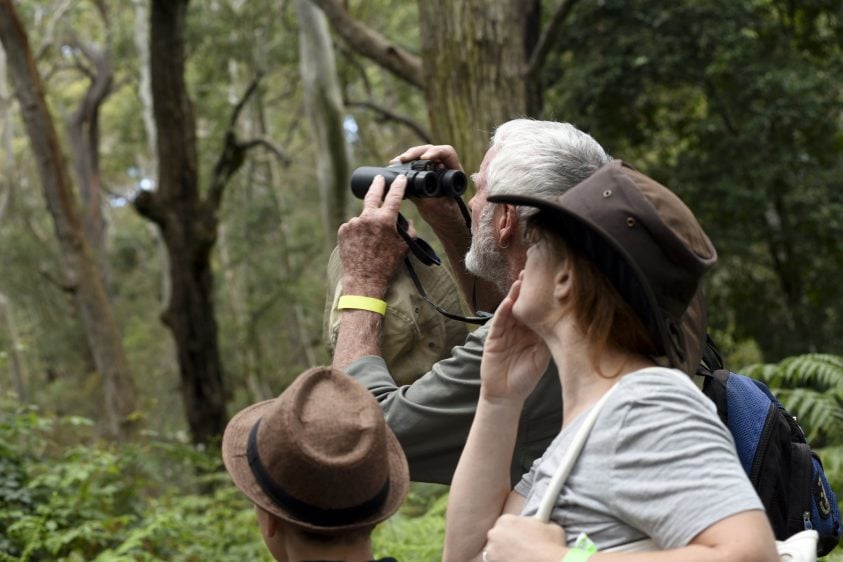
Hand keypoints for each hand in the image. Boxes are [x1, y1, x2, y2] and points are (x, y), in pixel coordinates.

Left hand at [337, 175, 408, 295]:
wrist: (364, 280)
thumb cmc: (387, 265)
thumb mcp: (404, 247)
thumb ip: (408, 230)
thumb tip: (406, 220)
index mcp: (385, 220)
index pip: (394, 196)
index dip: (398, 185)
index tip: (400, 178)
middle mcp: (367, 218)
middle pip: (372, 194)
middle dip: (377, 184)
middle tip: (379, 178)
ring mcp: (353, 223)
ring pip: (363, 217)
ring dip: (368, 223)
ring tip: (372, 241)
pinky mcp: (343, 231)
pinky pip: (353, 226)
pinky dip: (358, 231)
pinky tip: (362, 244)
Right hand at [391, 144, 465, 225]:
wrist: (444, 222)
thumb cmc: (445, 215)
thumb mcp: (434, 205)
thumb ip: (423, 194)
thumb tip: (407, 183)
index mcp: (454, 171)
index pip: (447, 152)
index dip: (436, 152)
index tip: (425, 158)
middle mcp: (445, 166)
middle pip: (430, 150)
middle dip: (416, 152)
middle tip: (403, 159)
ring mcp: (434, 168)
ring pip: (421, 154)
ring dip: (408, 156)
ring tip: (396, 161)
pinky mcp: (425, 173)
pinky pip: (414, 163)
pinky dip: (405, 163)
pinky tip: (395, 164)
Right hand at [481, 277, 550, 401]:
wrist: (507, 394)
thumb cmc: (526, 377)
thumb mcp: (542, 358)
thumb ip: (548, 341)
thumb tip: (562, 324)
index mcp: (533, 332)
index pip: (538, 311)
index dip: (543, 298)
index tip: (551, 282)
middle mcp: (519, 329)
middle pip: (524, 305)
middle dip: (528, 290)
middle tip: (535, 272)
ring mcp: (505, 331)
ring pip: (510, 309)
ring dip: (515, 295)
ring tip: (521, 281)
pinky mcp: (494, 338)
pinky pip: (499, 322)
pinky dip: (503, 311)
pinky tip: (509, 302)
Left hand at [484, 514, 566, 561]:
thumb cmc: (549, 545)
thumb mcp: (549, 525)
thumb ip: (538, 522)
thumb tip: (542, 522)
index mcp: (506, 520)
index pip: (507, 523)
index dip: (516, 530)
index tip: (522, 536)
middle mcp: (495, 534)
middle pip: (499, 536)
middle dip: (508, 541)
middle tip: (522, 548)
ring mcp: (491, 551)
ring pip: (496, 551)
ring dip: (504, 553)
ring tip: (520, 557)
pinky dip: (504, 561)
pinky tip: (516, 561)